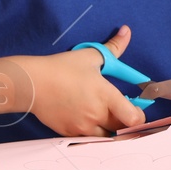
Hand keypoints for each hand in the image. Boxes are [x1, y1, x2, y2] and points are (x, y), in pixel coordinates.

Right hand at [25, 26, 147, 137]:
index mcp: (106, 96)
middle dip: (124, 122)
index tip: (135, 108)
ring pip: (105, 137)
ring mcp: (81, 126)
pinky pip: (87, 138)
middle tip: (119, 112)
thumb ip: (113, 47)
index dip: (139, 116)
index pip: (134, 118)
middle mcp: (96, 115)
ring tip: (101, 117)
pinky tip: (84, 120)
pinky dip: (90, 132)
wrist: (31, 83)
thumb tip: (127, 31)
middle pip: (122, 130)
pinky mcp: (68, 132)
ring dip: (107, 129)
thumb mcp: (90, 56)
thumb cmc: (60, 69)